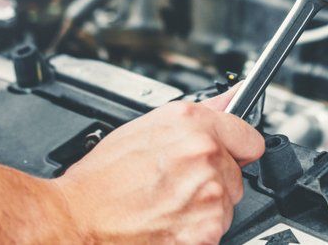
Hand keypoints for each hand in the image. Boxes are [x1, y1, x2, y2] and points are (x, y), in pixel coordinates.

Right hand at [53, 91, 264, 243]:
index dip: (235, 148)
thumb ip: (201, 112)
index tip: (227, 155)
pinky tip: (170, 220)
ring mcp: (209, 193)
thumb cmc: (103, 177)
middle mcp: (205, 154)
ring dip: (206, 206)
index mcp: (193, 124)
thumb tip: (233, 97)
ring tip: (170, 201)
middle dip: (214, 179)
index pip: (249, 137)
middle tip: (178, 182)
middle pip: (237, 173)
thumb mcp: (147, 127)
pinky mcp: (207, 228)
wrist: (78, 217)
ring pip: (228, 203)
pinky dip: (198, 230)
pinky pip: (217, 229)